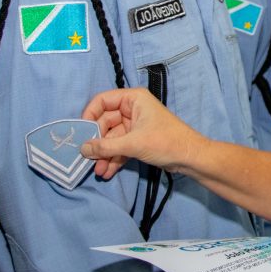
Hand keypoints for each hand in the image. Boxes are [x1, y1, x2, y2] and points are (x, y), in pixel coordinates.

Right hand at [80, 87, 204, 179]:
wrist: (190, 158)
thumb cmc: (166, 142)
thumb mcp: (133, 143)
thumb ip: (106, 146)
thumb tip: (82, 149)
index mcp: (133, 99)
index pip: (102, 101)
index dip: (89, 116)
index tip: (80, 133)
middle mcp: (132, 109)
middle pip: (105, 123)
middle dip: (97, 143)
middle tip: (87, 159)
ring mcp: (135, 125)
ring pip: (111, 138)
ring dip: (104, 155)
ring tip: (98, 171)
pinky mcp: (138, 140)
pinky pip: (119, 147)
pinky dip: (113, 158)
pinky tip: (107, 172)